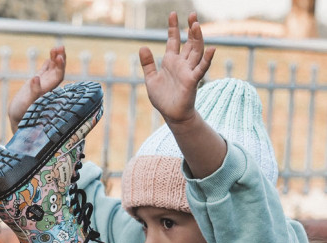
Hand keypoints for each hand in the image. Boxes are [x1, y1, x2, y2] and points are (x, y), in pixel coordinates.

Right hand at [8, 46, 66, 133]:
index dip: (60, 66)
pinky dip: (48, 64)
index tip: (60, 56)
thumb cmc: (21, 116)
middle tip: (60, 46)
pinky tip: (51, 57)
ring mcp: (42, 86)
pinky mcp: (35, 86)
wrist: (18, 122)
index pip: (58, 77)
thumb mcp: (25, 105)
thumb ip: (32, 93)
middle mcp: (47, 88)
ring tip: (57, 47)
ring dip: (55, 59)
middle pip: (57, 71)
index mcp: (47, 92)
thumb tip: (36, 78)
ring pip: (52, 70)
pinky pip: (44, 73)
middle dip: (60, 59)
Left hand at [139, 12, 214, 127]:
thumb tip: (142, 47)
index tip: (172, 14)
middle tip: (192, 14)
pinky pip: (201, 69)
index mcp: (171, 61)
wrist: (171, 115)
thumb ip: (148, 64)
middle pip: (189, 42)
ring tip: (196, 25)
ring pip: (196, 51)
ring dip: (197, 38)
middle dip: (190, 28)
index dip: (173, 28)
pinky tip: (211, 49)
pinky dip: (207, 59)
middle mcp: (181, 63)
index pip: (173, 40)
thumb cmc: (163, 98)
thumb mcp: (151, 79)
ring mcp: (188, 71)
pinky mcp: (192, 81)